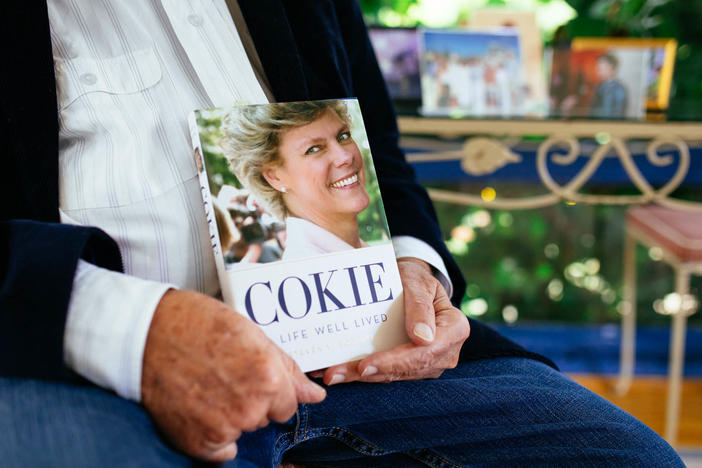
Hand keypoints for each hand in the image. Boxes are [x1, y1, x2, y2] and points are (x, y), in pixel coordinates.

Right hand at [141, 290, 325, 460]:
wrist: (146, 333)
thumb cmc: (198, 325)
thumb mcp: (251, 335)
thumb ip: (287, 370)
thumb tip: (316, 395)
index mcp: (270, 378)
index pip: (288, 404)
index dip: (270, 389)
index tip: (249, 375)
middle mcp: (252, 406)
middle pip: (266, 417)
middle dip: (252, 401)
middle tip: (224, 375)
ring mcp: (225, 427)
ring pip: (243, 430)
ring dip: (231, 416)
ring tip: (206, 385)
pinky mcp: (199, 442)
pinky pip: (221, 450)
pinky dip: (211, 435)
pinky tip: (197, 407)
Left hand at [317, 257, 469, 383]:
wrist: (412, 283)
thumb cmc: (415, 279)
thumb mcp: (416, 281)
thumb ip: (419, 305)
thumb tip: (423, 339)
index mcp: (455, 328)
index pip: (425, 352)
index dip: (395, 362)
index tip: (365, 365)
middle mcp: (446, 352)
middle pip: (408, 369)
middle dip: (371, 372)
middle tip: (336, 374)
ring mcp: (431, 363)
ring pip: (396, 376)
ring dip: (363, 377)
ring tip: (333, 374)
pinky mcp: (414, 368)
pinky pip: (390, 374)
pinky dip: (365, 374)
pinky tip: (341, 372)